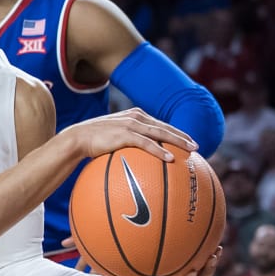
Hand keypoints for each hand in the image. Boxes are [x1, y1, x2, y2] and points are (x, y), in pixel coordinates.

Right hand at [67, 108, 197, 161]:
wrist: (77, 138)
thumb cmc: (94, 142)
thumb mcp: (113, 137)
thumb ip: (127, 142)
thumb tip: (137, 159)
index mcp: (135, 116)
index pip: (160, 123)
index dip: (176, 132)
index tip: (188, 140)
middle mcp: (136, 117)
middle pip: (165, 127)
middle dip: (182, 136)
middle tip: (197, 145)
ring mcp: (131, 125)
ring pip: (160, 133)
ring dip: (177, 141)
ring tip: (190, 150)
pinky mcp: (124, 134)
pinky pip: (147, 143)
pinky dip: (159, 151)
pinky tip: (170, 159)